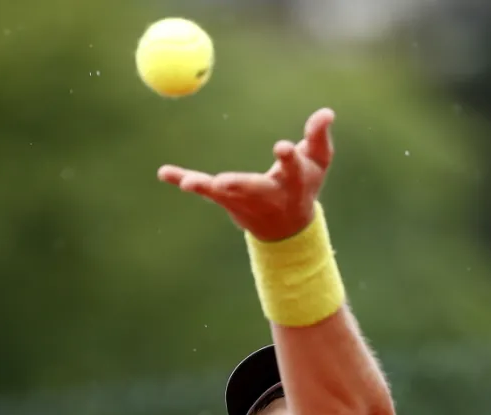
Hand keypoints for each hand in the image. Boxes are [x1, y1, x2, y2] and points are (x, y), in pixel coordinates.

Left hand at [158, 108, 335, 242]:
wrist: (286, 227)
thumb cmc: (304, 185)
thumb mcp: (317, 162)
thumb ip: (318, 136)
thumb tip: (326, 112)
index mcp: (293, 182)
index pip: (293, 169)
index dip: (288, 158)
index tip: (282, 146)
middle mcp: (267, 194)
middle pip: (252, 188)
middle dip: (238, 184)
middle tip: (223, 182)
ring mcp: (243, 200)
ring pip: (222, 195)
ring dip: (205, 187)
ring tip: (188, 182)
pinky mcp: (226, 201)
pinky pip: (204, 191)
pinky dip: (183, 180)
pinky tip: (164, 173)